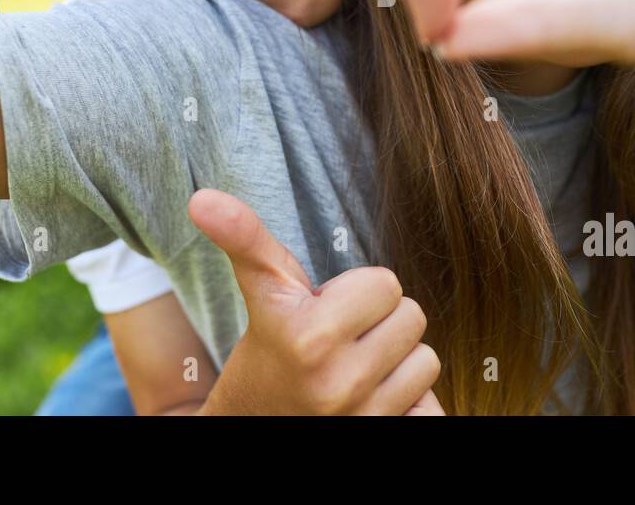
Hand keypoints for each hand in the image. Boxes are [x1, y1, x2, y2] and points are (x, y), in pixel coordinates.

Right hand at [188, 188, 442, 414]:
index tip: (327, 312)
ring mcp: (364, 417)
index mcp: (309, 334)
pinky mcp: (384, 435)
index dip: (357, 292)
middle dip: (380, 323)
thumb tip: (202, 198)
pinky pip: (432, 405)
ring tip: (358, 368)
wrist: (252, 428)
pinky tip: (378, 399)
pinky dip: (413, 400)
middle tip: (343, 340)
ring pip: (425, 360)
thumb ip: (242, 237)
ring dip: (398, 361)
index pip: (385, 283)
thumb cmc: (266, 351)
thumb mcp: (261, 292)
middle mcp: (338, 381)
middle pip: (412, 317)